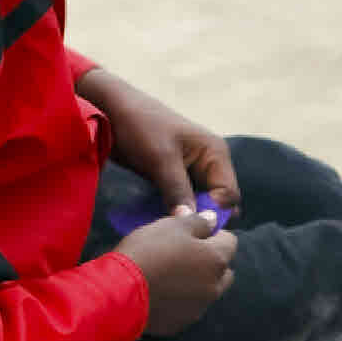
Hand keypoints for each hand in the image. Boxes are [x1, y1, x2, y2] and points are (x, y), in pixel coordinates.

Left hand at [79, 69, 241, 220]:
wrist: (113, 110)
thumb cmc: (141, 127)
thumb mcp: (161, 159)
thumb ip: (177, 190)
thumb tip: (190, 221)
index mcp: (215, 154)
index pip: (228, 194)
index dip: (214, 211)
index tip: (189, 224)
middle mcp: (209, 164)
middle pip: (215, 202)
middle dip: (200, 217)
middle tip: (178, 230)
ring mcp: (192, 171)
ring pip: (198, 203)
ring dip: (185, 216)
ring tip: (167, 228)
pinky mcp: (175, 178)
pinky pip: (182, 201)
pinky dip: (173, 211)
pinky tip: (160, 221)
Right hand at [117, 215, 239, 334]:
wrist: (119, 293)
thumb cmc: (147, 252)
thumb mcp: (171, 226)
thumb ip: (198, 222)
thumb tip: (214, 220)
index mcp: (216, 260)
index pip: (230, 241)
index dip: (214, 234)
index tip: (194, 232)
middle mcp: (215, 287)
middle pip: (224, 271)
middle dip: (211, 261)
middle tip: (185, 255)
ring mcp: (199, 308)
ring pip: (208, 291)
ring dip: (198, 282)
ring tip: (172, 276)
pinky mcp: (181, 324)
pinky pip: (188, 308)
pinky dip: (181, 300)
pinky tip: (161, 294)